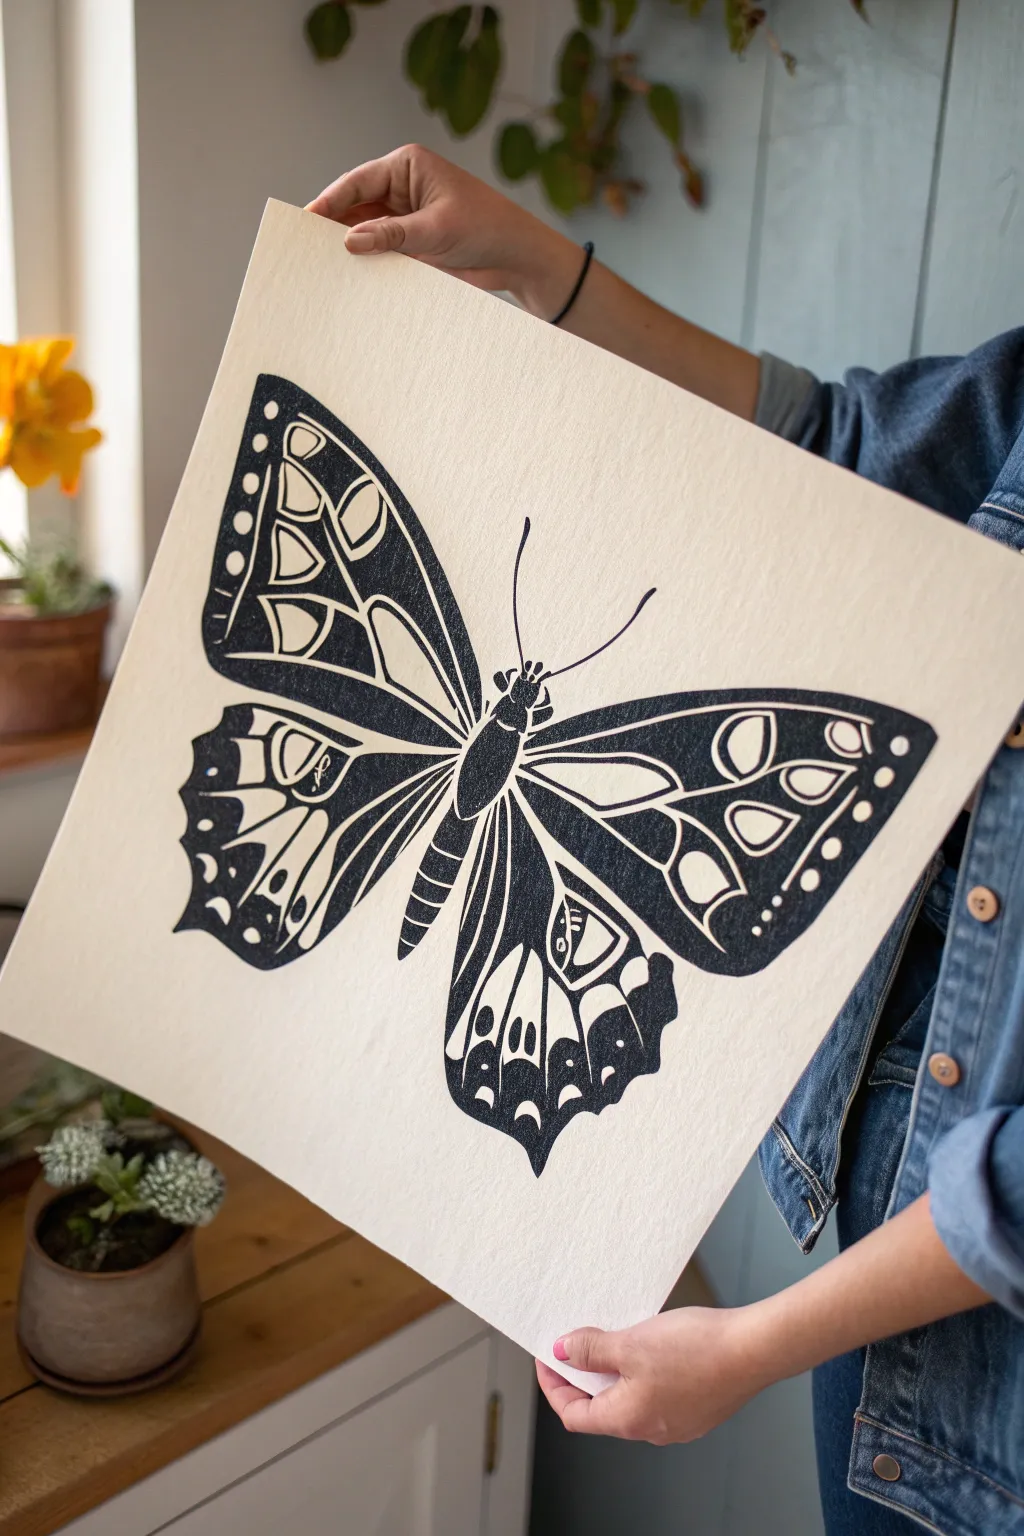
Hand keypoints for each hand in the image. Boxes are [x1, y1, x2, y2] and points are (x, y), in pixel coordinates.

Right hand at [307, 144, 579, 315]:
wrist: (517, 257)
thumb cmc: (486, 228)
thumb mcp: (436, 230)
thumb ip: (392, 235)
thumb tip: (349, 241)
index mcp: (407, 166)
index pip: (357, 182)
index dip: (329, 201)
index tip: (304, 220)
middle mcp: (402, 187)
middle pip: (355, 205)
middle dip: (333, 225)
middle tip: (304, 248)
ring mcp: (406, 215)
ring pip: (364, 230)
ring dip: (348, 247)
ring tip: (321, 266)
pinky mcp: (412, 241)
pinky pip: (380, 249)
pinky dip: (367, 261)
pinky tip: (350, 276)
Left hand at [536, 1307, 766, 1444]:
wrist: (753, 1349)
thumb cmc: (697, 1350)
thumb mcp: (631, 1343)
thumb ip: (591, 1350)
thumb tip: (563, 1353)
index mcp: (628, 1419)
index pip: (573, 1415)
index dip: (553, 1386)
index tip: (547, 1358)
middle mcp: (650, 1429)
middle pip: (600, 1408)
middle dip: (583, 1375)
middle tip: (576, 1341)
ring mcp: (677, 1421)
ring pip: (629, 1399)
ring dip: (613, 1371)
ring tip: (612, 1336)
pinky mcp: (696, 1407)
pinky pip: (655, 1393)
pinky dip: (641, 1372)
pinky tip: (649, 1344)